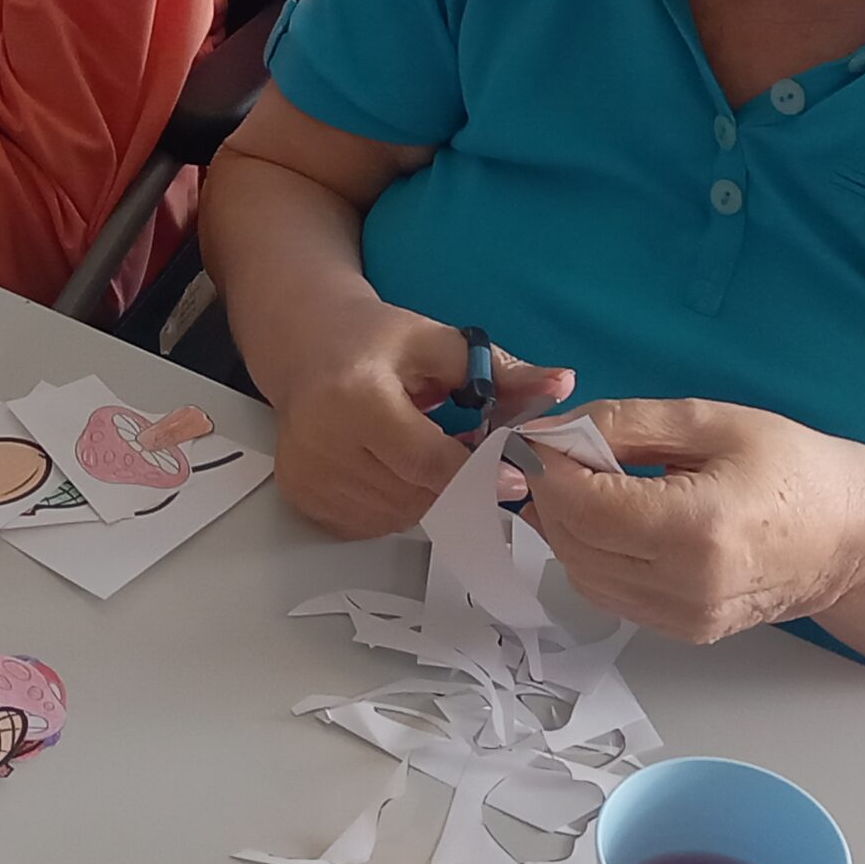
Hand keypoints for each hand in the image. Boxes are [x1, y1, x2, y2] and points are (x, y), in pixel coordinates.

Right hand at [266, 296, 572, 538]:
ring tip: (420, 450)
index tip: (516, 478)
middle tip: (467, 452)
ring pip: (397, 514)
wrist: (303, 346)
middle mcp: (322, 443)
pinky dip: (394, 503)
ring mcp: (308, 476)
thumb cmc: (372, 342)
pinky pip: (371, 521)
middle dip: (456, 482)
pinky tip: (389, 465)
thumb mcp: (436, 343)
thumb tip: (563, 384)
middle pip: (416, 493)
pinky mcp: (301, 496)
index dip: (477, 476)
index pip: (427, 460)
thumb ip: (499, 371)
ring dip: (425, 494)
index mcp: (355, 399)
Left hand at [523, 399, 864, 642]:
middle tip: (561, 454)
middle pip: (572, 543)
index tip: (544, 436)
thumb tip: (551, 433)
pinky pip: (608, 594)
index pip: (583, 505)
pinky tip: (611, 520)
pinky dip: (591, 555)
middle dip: (550, 495)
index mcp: (697, 528)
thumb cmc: (794, 469)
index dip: (548, 467)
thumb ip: (623, 424)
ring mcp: (685, 619)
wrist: (855, 537)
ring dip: (564, 527)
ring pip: (580, 575)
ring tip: (588, 484)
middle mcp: (687, 587)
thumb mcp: (708, 421)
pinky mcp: (683, 632)